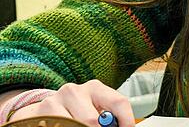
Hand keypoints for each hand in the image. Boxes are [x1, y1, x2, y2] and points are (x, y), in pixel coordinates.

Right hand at [9, 80, 134, 126]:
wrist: (45, 110)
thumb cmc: (77, 111)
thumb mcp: (94, 108)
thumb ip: (108, 116)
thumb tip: (120, 126)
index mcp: (95, 88)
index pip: (117, 102)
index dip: (126, 119)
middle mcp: (74, 91)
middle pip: (93, 120)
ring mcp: (54, 102)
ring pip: (74, 125)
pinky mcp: (40, 114)